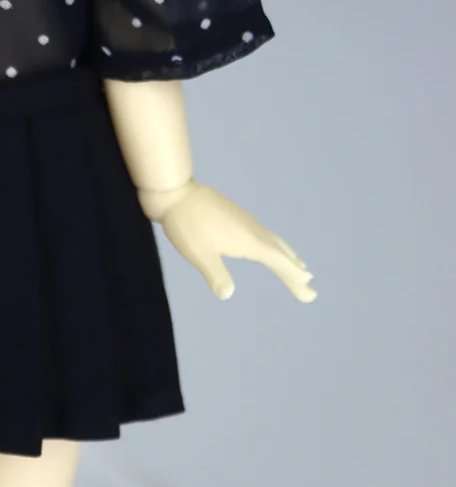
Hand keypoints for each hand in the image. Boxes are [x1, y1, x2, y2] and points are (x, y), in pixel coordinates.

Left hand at [138, 180, 315, 301]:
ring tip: (300, 268)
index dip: (292, 276)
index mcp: (248, 240)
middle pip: (280, 253)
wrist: (175, 192)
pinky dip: (274, 245)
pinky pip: (264, 234)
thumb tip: (228, 294)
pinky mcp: (236, 217)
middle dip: (295, 272)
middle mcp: (252, 230)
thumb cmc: (186, 224)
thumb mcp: (199, 254)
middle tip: (310, 290)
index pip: (277, 261)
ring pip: (273, 241)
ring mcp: (245, 221)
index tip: (309, 289)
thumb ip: (215, 274)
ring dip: (287, 257)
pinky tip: (269, 247)